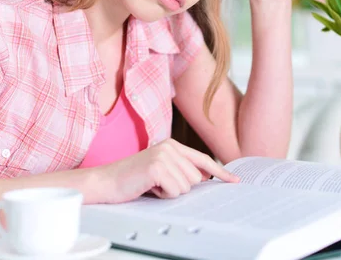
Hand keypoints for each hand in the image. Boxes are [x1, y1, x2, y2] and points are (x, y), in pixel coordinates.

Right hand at [97, 139, 238, 202]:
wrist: (107, 182)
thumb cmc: (133, 179)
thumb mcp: (161, 171)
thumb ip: (181, 170)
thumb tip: (204, 177)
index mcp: (173, 145)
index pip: (203, 159)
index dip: (220, 172)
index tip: (234, 181)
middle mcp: (170, 147)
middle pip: (196, 178)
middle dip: (179, 187)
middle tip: (158, 184)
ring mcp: (164, 155)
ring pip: (186, 186)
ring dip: (170, 192)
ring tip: (152, 185)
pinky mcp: (157, 167)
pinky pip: (175, 191)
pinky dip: (163, 195)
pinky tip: (149, 187)